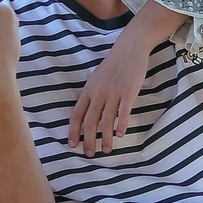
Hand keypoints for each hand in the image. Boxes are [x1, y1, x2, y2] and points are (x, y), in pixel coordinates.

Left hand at [68, 29, 153, 156]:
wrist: (129, 48)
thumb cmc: (113, 65)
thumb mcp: (97, 78)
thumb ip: (92, 95)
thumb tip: (87, 114)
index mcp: (89, 90)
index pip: (76, 114)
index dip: (73, 131)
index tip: (73, 145)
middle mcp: (98, 93)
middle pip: (90, 121)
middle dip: (88, 140)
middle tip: (89, 154)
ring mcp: (113, 93)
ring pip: (106, 121)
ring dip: (105, 138)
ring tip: (106, 150)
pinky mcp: (128, 92)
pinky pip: (123, 113)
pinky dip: (121, 125)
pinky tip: (120, 135)